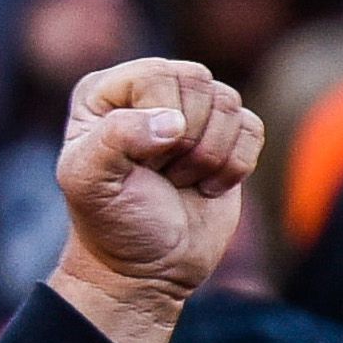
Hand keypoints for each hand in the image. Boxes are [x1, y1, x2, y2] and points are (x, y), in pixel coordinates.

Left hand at [46, 58, 261, 342]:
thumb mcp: (89, 181)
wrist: (147, 267)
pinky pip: (253, 128)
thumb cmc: (112, 221)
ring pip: (229, 103)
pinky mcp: (228, 135)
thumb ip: (115, 138)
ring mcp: (191, 111)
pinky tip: (204, 186)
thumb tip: (173, 122)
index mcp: (103, 93)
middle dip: (186, 140)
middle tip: (159, 174)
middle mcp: (148, 91)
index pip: (155, 76)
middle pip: (198, 82)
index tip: (138, 162)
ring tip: (177, 181)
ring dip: (208, 157)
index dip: (157, 120)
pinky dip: (234, 166)